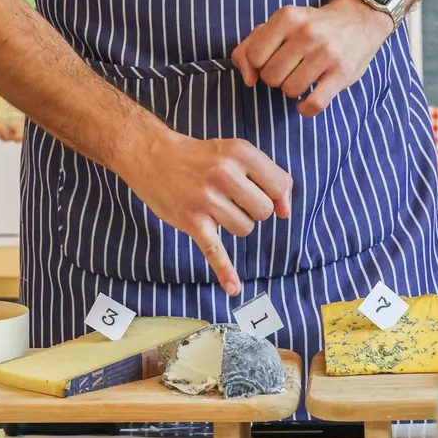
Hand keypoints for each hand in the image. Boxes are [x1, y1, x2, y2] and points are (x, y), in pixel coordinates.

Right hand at [119, 131, 292, 295]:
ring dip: (237, 224)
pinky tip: (233, 287)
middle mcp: (225, 173)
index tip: (270, 199)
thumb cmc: (199, 157)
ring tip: (218, 209)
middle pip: (264, 210)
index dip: (278, 196)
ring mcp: (207, 199)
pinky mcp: (192, 221)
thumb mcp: (234, 150)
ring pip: (245, 228)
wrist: (152, 157)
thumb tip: (285, 211)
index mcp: (239, 152)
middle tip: (235, 199)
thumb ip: (267, 174)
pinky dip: (225, 271)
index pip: (279, 185)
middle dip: (254, 210)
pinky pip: (215, 250)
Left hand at [232, 0, 392, 115]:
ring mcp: (326, 53)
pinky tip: (306, 102)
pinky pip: (314, 104)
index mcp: (287, 17)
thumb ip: (249, 47)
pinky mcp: (342, 73)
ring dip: (292, 89)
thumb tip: (248, 80)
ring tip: (302, 77)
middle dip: (275, 77)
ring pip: (289, 91)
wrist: (358, 20)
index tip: (272, 59)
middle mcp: (306, 33)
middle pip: (270, 76)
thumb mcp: (277, 25)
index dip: (259, 63)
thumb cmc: (310, 25)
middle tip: (289, 69)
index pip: (254, 56)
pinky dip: (306, 109)